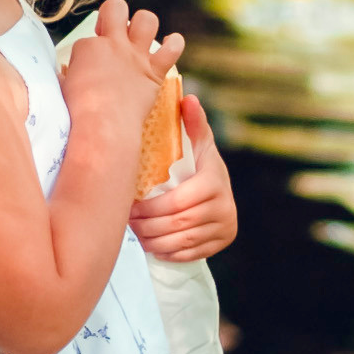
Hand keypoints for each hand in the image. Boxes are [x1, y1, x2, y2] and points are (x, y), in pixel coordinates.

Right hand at [60, 0, 182, 143]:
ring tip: (139, 36)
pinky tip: (170, 44)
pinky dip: (174, 44)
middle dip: (113, 14)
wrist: (103, 127)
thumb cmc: (79, 113)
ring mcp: (135, 55)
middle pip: (116, 7)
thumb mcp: (63, 88)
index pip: (87, 39)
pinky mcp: (154, 71)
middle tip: (110, 33)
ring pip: (147, 19)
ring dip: (144, 24)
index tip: (88, 68)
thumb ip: (66, 76)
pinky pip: (172, 48)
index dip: (88, 52)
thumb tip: (64, 75)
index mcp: (87, 47)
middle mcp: (113, 44)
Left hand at [129, 90, 236, 263]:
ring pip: (181, 242)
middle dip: (148, 226)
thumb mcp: (198, 142)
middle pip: (177, 224)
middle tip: (128, 223)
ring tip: (136, 235)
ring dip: (154, 241)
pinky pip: (188, 254)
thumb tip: (188, 98)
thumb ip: (193, 123)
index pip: (178, 202)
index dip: (151, 208)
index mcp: (215, 181)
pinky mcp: (220, 244)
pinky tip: (152, 245)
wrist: (220, 189)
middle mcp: (224, 207)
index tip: (131, 206)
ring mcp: (224, 228)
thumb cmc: (200, 162)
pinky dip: (167, 252)